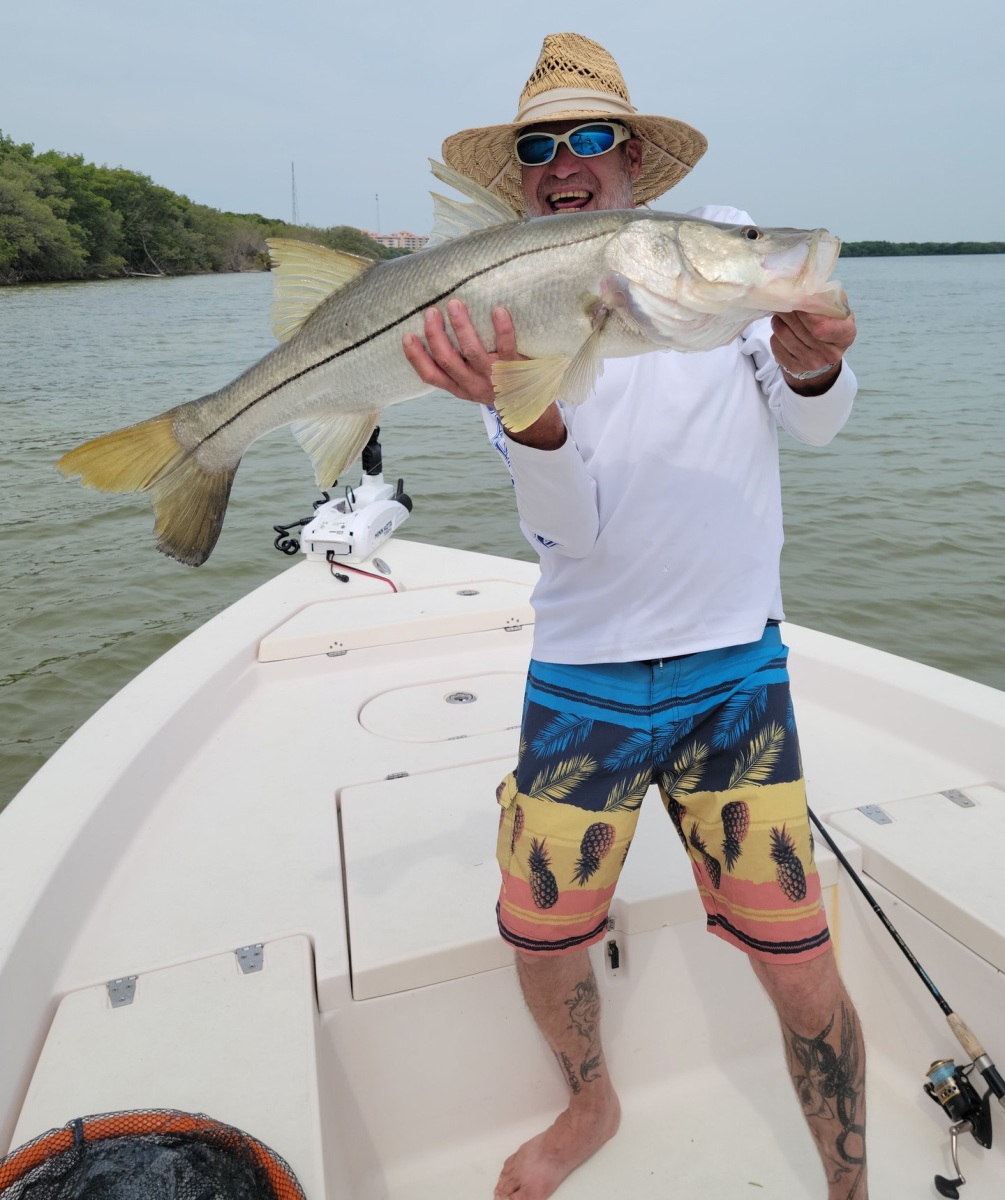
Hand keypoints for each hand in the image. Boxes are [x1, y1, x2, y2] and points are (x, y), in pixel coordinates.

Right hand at [402, 300, 524, 404]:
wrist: (530, 402)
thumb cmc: (495, 384)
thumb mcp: (471, 382)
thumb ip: (456, 364)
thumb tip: (434, 327)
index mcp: (458, 386)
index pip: (431, 375)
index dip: (416, 357)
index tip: (407, 336)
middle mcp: (473, 383)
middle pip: (448, 361)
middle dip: (436, 336)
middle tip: (431, 312)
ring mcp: (493, 376)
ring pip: (473, 352)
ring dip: (462, 328)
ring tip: (455, 305)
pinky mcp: (514, 367)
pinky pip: (506, 347)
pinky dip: (502, 329)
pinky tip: (498, 310)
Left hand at [771, 303, 856, 394]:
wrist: (824, 351)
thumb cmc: (831, 322)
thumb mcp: (836, 307)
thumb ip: (825, 296)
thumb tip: (804, 286)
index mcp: (846, 334)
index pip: (820, 325)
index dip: (805, 310)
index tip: (796, 297)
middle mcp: (830, 353)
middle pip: (799, 328)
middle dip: (788, 310)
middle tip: (782, 298)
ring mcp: (812, 363)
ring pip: (784, 335)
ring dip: (779, 320)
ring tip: (781, 313)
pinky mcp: (795, 368)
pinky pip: (776, 346)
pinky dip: (775, 334)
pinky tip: (781, 327)